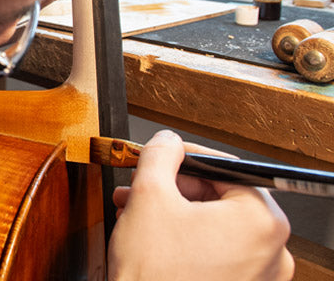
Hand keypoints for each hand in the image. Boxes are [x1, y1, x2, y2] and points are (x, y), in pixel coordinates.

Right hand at [108, 130, 293, 279]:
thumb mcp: (148, 197)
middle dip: (172, 189)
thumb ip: (160, 155)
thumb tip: (167, 141)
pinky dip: (185, 241)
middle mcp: (272, 251)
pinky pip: (214, 253)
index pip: (223, 168)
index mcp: (261, 221)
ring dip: (173, 214)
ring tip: (136, 214)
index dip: (182, 156)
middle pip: (218, 197)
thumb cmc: (153, 275)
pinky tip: (151, 239)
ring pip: (212, 226)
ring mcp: (259, 277)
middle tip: (140, 187)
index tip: (161, 155)